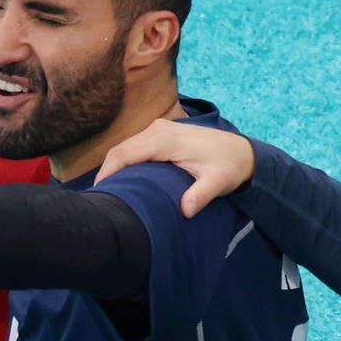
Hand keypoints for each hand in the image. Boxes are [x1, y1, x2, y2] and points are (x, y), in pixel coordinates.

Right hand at [94, 118, 253, 217]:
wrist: (242, 152)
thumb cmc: (229, 167)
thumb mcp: (218, 182)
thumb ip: (201, 195)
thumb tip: (186, 211)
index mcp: (165, 139)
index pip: (125, 154)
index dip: (108, 172)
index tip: (99, 192)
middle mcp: (158, 130)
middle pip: (121, 150)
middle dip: (106, 171)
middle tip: (98, 197)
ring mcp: (159, 129)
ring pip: (126, 147)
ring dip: (114, 166)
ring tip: (107, 190)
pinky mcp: (162, 133)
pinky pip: (135, 146)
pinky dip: (125, 161)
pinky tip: (122, 179)